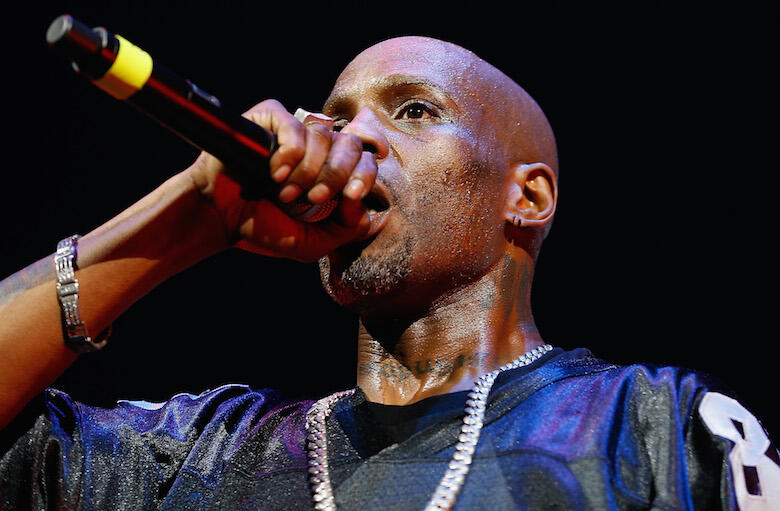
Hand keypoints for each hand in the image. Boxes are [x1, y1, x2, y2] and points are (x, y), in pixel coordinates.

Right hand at [188, 99, 377, 261]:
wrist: (220, 217)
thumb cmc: (263, 227)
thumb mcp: (312, 242)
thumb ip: (345, 230)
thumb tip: (364, 208)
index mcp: (334, 173)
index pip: (367, 162)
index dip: (364, 176)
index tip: (351, 196)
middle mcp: (319, 149)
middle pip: (351, 144)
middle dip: (336, 175)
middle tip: (312, 198)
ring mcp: (295, 131)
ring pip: (323, 135)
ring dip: (306, 171)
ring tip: (283, 193)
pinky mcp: (270, 118)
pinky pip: (294, 125)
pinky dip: (289, 154)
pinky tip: (274, 173)